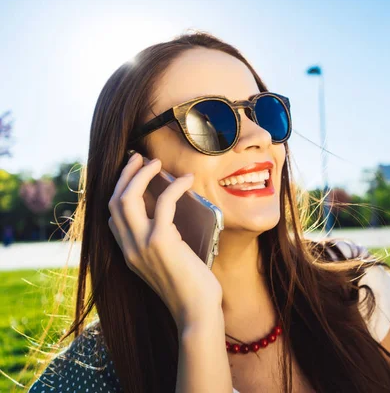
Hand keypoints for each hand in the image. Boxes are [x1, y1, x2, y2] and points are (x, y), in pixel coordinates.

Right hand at [108, 152, 222, 331]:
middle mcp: (128, 248)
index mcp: (128, 254)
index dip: (120, 191)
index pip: (112, 216)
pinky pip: (163, 203)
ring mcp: (141, 245)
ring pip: (127, 198)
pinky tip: (187, 179)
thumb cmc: (190, 290)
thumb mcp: (168, 264)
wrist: (196, 313)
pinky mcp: (161, 242)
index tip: (134, 174)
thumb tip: (173, 220)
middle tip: (140, 158)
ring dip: (141, 174)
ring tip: (156, 162)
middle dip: (125, 175)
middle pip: (114, 201)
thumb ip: (163, 243)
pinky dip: (174, 186)